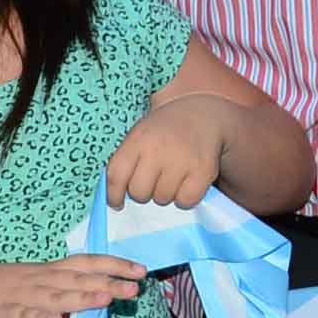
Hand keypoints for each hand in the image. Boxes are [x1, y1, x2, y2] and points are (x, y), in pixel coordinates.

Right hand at [0, 256, 145, 317]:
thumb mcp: (35, 283)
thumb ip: (63, 289)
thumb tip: (94, 294)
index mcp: (49, 272)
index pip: (87, 264)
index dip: (114, 266)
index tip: (141, 270)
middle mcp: (41, 280)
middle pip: (78, 280)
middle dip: (108, 284)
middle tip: (136, 289)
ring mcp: (22, 296)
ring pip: (56, 296)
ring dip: (82, 298)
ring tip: (106, 301)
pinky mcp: (4, 313)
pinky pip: (23, 316)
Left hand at [104, 97, 234, 209]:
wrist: (202, 114)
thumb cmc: (165, 131)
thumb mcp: (140, 136)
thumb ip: (126, 161)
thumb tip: (116, 199)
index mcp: (138, 139)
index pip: (116, 175)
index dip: (113, 195)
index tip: (117, 203)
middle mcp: (158, 149)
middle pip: (139, 193)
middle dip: (143, 193)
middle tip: (153, 182)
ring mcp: (182, 160)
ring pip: (162, 199)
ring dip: (165, 194)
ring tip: (172, 177)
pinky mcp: (203, 171)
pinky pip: (186, 201)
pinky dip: (185, 198)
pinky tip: (186, 183)